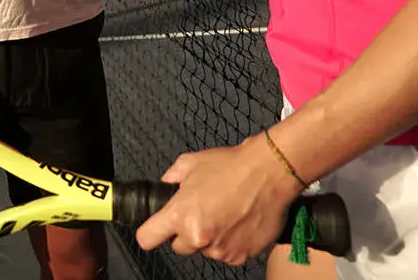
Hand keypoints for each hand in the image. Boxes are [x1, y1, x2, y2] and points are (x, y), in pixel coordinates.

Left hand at [135, 136, 300, 265]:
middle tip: (202, 212)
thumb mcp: (190, 162)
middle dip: (186, 232)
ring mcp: (220, 250)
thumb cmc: (232, 165)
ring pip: (205, 250)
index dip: (150, 232)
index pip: (147, 238)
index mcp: (180, 214)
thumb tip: (165, 186)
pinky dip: (230, 242)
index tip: (156, 228)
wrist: (270, 172)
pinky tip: (238, 221)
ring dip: (210, 237)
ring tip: (225, 212)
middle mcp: (198, 237)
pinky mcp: (240, 256)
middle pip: (179, 246)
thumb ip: (170, 178)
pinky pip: (227, 253)